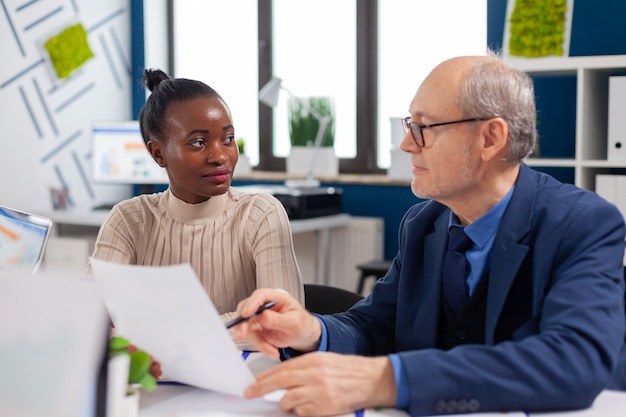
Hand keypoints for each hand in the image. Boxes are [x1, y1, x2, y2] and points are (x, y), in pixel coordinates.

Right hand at [233, 288, 320, 359]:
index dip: (251, 304)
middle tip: (242, 335)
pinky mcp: (257, 330)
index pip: (260, 296)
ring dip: (257, 342)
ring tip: (272, 351)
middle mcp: (265, 305)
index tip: (245, 315)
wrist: (304, 336)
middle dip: (243, 325)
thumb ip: (279, 320)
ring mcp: (260, 317)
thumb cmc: (303, 324)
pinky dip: (260, 346)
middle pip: (246, 310)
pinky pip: (252, 338)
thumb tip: (263, 316)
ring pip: (247, 328)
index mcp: (276, 297)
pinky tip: (272, 350)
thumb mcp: (295, 322)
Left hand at [244, 352, 396, 415]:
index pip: (281, 369)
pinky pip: (302, 413)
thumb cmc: (348, 371)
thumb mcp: (324, 361)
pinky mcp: (323, 408)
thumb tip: (281, 378)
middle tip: (251, 393)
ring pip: (288, 400)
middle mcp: (314, 375)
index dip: (265, 377)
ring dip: (286, 403)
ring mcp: (318, 392)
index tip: (254, 383)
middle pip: (279, 382)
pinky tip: (309, 407)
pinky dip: (302, 412)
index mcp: (313, 361)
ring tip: (295, 402)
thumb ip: (303, 368)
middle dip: (261, 389)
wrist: (371, 380)